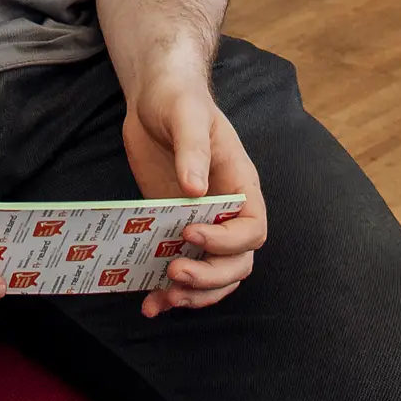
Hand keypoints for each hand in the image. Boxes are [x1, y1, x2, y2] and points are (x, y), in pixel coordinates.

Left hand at [120, 65, 267, 314]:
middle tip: (174, 271)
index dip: (226, 242)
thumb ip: (193, 149)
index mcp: (240, 184)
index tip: (190, 233)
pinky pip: (182, 269)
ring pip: (214, 277)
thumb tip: (195, 190)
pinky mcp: (173, 230)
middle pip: (237, 263)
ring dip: (193, 295)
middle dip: (209, 277)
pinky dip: (168, 292)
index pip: (251, 229)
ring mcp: (201, 224)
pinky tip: (148, 302)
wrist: (154, 98)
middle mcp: (226, 210)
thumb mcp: (186, 115)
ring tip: (163, 298)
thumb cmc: (179, 99)